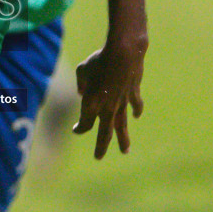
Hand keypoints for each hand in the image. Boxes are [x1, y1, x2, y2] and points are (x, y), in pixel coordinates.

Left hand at [72, 34, 146, 159]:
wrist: (123, 53)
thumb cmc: (99, 59)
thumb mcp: (83, 69)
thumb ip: (81, 83)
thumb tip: (82, 92)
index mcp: (91, 103)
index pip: (85, 124)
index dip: (80, 128)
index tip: (76, 130)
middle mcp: (106, 107)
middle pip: (104, 133)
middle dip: (101, 147)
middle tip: (98, 158)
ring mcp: (122, 103)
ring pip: (122, 126)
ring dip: (123, 139)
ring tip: (125, 151)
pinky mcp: (133, 94)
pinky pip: (135, 106)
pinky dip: (136, 111)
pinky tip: (136, 116)